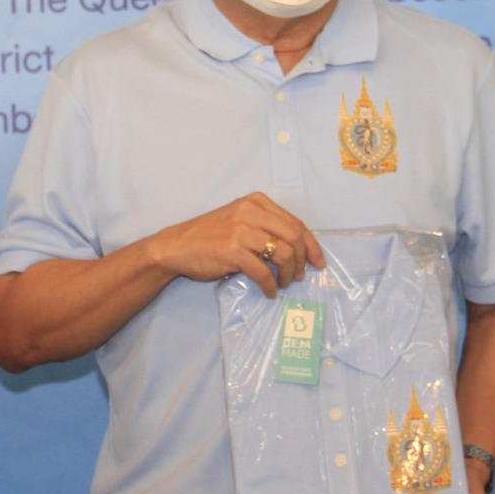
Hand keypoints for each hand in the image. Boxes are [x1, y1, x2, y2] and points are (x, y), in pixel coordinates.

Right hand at [147, 191, 325, 297]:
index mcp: (256, 202)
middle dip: (302, 260)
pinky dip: (270, 285)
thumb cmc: (209, 235)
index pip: (295, 222)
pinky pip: (263, 271)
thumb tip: (296, 248)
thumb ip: (265, 226)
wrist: (176, 246)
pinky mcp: (233, 250)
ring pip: (283, 253)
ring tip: (283, 284)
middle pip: (294, 236)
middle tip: (300, 276)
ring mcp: (242, 230)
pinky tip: (269, 291)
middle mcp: (251, 212)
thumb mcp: (239, 220)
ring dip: (288, 274)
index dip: (311, 244)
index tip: (317, 261)